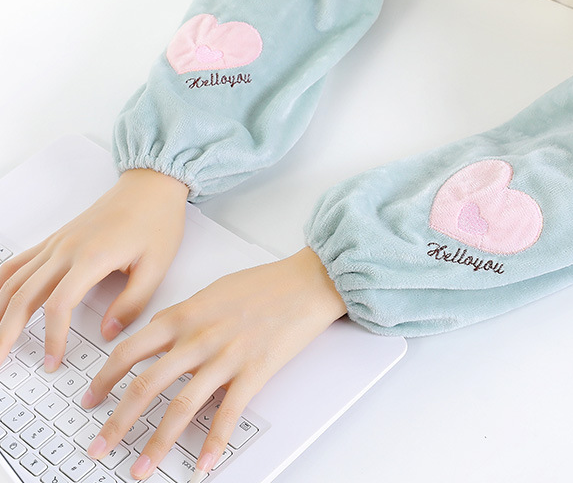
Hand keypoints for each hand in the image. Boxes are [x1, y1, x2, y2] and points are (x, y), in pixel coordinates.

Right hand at [0, 168, 188, 370]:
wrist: (152, 184)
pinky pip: (18, 263)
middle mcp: (66, 249)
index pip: (58, 306)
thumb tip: (108, 332)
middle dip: (6, 333)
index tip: (55, 360)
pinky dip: (2, 284)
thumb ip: (132, 303)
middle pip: (22, 296)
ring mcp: (57, 242)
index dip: (52, 338)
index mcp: (92, 257)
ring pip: (13, 280)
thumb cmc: (158, 219)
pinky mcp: (56, 239)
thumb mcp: (157, 265)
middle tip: (1, 363)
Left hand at [83, 247, 346, 479]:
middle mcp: (199, 338)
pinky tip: (202, 466)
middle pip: (144, 385)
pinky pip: (227, 415)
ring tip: (139, 469)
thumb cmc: (264, 283)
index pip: (129, 350)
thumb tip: (160, 334)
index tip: (90, 399)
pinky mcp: (254, 372)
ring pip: (180, 407)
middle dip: (116, 423)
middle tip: (98, 447)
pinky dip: (212, 444)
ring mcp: (226, 357)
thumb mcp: (213, 290)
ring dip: (156, 444)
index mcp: (184, 315)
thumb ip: (183, 314)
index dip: (103, 379)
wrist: (306, 283)